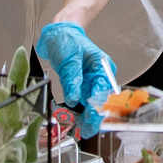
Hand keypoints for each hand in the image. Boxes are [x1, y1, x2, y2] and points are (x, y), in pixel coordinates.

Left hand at [34, 21, 118, 135]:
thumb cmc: (67, 39)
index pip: (103, 91)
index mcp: (102, 67)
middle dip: (94, 116)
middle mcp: (99, 75)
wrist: (59, 32)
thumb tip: (74, 99)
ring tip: (79, 129)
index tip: (90, 120)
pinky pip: (83, 99)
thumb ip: (72, 79)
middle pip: (100, 100)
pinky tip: (76, 119)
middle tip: (85, 131)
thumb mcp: (69, 59)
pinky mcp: (82, 84)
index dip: (98, 108)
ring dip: (86, 115)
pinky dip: (79, 110)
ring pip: (92, 102)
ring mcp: (91, 80)